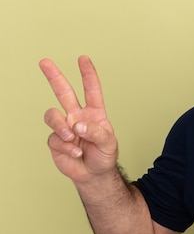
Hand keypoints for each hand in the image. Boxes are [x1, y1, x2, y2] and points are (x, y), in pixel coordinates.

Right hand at [40, 56, 117, 183]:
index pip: (91, 90)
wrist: (94, 174)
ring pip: (52, 115)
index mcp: (94, 113)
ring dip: (61, 126)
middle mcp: (77, 116)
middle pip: (63, 92)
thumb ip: (96, 132)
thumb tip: (77, 125)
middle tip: (44, 61)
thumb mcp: (109, 144)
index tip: (83, 59)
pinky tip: (76, 152)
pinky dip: (67, 147)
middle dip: (54, 76)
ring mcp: (65, 127)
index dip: (88, 74)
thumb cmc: (104, 156)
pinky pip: (55, 139)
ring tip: (72, 138)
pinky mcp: (55, 141)